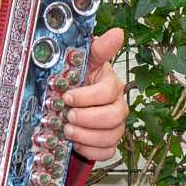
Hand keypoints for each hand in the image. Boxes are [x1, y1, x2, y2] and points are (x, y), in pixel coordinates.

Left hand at [60, 29, 128, 163]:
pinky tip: (76, 144)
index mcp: (111, 85)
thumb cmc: (77, 82)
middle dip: (87, 118)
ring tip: (68, 130)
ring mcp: (115, 126)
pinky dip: (90, 150)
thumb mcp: (83, 63)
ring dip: (86, 135)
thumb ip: (99, 49)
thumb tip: (118, 33)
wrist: (69, 106)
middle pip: (114, 116)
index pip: (109, 91)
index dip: (87, 96)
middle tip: (67, 117)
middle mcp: (118, 106)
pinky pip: (107, 152)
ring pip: (111, 136)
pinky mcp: (109, 144)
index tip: (67, 97)